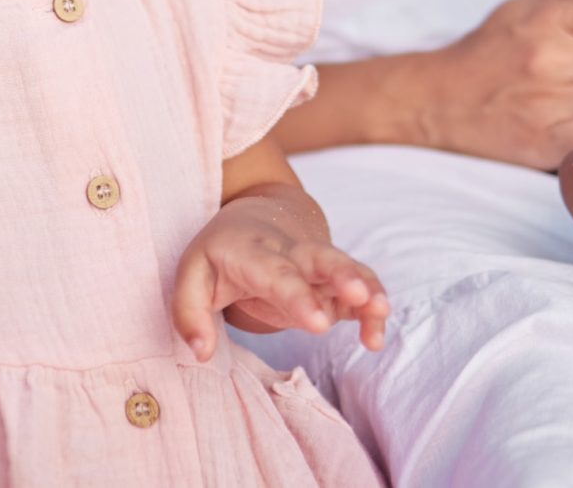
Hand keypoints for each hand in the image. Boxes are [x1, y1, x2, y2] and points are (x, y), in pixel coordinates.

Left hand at [171, 197, 390, 359]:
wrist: (254, 218)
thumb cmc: (220, 254)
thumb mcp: (191, 276)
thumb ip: (189, 314)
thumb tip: (201, 353)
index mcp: (253, 251)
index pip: (277, 272)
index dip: (299, 296)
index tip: (318, 323)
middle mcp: (291, 252)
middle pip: (321, 259)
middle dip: (343, 276)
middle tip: (360, 296)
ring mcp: (316, 265)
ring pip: (347, 269)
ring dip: (367, 288)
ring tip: (382, 311)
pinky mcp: (332, 282)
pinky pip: (358, 292)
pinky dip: (370, 311)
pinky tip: (375, 339)